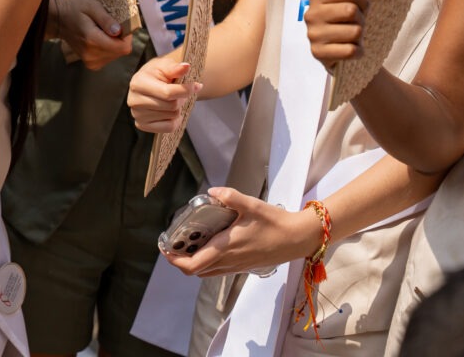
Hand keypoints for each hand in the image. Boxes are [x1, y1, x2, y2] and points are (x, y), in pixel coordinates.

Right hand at [51, 0, 132, 69]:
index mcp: (92, 40)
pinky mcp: (91, 64)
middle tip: (109, 25)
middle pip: (121, 51)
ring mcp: (90, 62)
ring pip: (116, 54)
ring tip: (102, 31)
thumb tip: (118, 31)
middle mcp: (92, 55)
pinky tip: (100, 39)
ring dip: (114, 43)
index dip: (127, 36)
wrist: (58, 21)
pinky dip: (108, 48)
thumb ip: (106, 19)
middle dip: (120, 38)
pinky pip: (109, 57)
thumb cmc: (75, 9)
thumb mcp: (91, 6)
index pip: (123, 47)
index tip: (119, 24)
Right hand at [127, 54, 199, 131]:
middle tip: (181, 92)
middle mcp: (134, 100)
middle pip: (172, 106)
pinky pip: (169, 128)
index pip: (167, 93)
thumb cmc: (158, 73)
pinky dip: (175, 120)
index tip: (197, 86)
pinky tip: (170, 111)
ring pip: (172, 116)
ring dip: (178, 108)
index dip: (186, 90)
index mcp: (138, 83)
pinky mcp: (142, 125)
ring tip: (172, 99)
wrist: (149, 82)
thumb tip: (186, 66)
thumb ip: (175, 67)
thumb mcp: (165, 66)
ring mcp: (137, 115)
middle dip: (181, 98)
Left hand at [164, 187, 321, 277]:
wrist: (298, 239)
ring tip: (187, 244)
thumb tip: (212, 191)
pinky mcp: (243, 266)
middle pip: (196, 271)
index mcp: (227, 247)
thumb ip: (230, 197)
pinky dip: (207, 262)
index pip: (194, 265)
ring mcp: (237, 266)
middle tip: (173, 244)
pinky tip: (209, 244)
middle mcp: (229, 261)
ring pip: (207, 272)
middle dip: (180, 260)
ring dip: (193, 262)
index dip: (175, 261)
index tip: (165, 249)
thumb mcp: (252, 205)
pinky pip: (218, 270)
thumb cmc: (276, 222)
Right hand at [305, 0, 367, 70]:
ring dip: (359, 38)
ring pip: (355, 32)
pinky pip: (351, 51)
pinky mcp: (318, 53)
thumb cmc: (347, 21)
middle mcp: (310, 14)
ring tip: (351, 38)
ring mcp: (313, 35)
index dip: (363, 1)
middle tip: (355, 25)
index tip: (362, 9)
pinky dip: (358, 52)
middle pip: (352, 11)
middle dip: (361, 20)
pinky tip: (350, 50)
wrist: (339, 52)